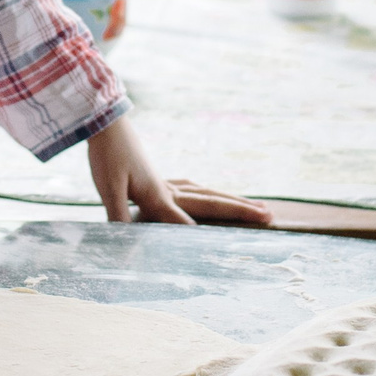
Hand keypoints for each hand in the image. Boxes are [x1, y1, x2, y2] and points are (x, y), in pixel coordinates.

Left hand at [86, 119, 272, 225]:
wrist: (107, 124)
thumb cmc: (107, 156)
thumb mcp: (108, 187)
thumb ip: (119, 214)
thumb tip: (126, 239)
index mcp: (158, 195)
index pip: (182, 223)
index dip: (201, 238)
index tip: (228, 250)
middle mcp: (169, 189)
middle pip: (210, 202)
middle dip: (239, 210)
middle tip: (269, 215)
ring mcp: (167, 182)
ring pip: (206, 193)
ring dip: (230, 201)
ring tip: (254, 205)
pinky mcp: (160, 177)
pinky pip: (192, 189)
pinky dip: (206, 194)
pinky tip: (203, 193)